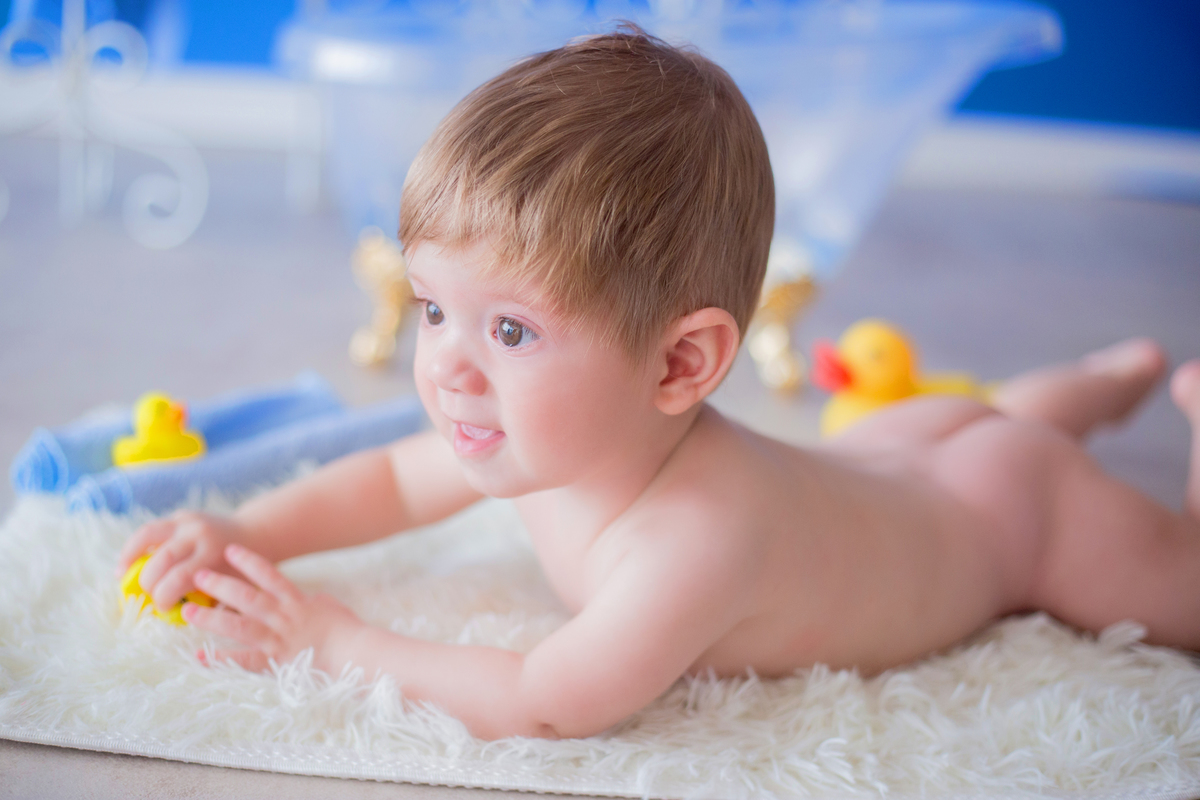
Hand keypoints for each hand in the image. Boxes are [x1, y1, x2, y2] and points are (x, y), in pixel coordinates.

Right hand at [118, 511, 248, 610]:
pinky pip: (150, 530)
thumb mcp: (235, 588)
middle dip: (148, 582)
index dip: (165, 596)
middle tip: (146, 598)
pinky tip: (127, 564)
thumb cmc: (243, 570)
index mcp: (214, 553)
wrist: (255, 534)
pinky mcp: (180, 515)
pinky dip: (134, 547)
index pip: (180, 577)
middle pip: (161, 558)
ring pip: (147, 535)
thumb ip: (213, 604)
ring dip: (129, 558)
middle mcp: (198, 534)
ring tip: (122, 577)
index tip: (163, 610)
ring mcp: (187, 520)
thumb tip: (182, 620)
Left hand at [184, 543, 362, 673]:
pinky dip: (221, 659)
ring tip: (188, 611)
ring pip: (240, 626)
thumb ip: (313, 602)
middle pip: (248, 597)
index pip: (270, 576)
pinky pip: (244, 662)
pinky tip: (199, 656)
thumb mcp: (330, 607)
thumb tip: (307, 598)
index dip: (249, 562)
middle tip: (197, 575)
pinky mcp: (275, 662)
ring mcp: (278, 639)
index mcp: (297, 602)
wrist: (355, 654)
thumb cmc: (348, 630)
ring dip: (212, 618)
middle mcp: (283, 617)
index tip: (230, 549)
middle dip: (221, 585)